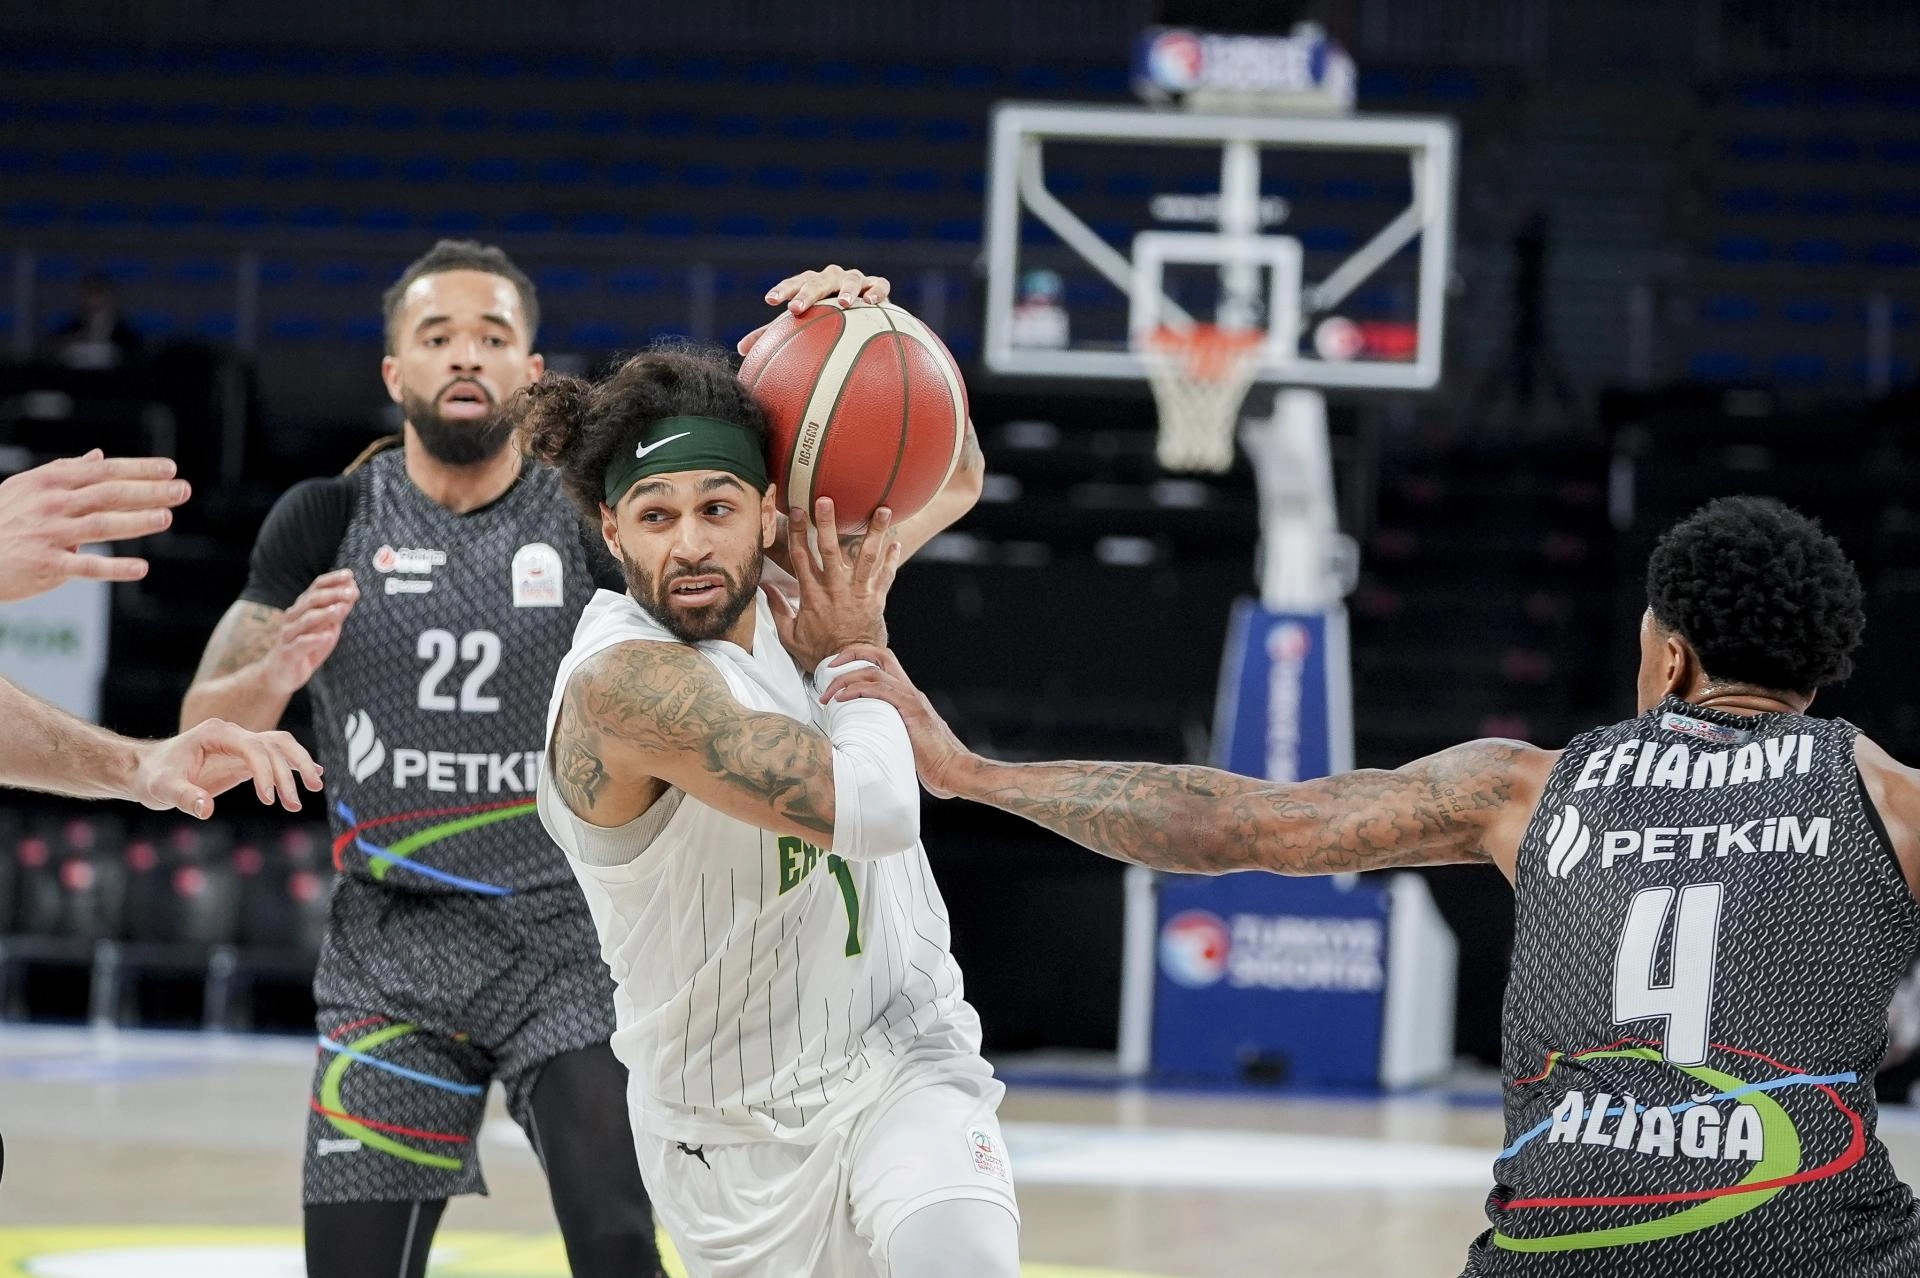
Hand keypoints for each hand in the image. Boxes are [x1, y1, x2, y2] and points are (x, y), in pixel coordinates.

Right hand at [0, 450, 189, 601]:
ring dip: (137, 521)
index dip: (138, 469)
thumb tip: (98, 456)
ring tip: (167, 518)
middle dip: (149, 491)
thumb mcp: (27, 487)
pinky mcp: (48, 565)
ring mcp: (50, 535)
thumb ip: (64, 471)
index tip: (170, 469)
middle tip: (183, 490)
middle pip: (109, 494)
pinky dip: (114, 567)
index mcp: (51, 483)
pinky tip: (141, 569)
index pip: (103, 472)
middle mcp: (53, 505)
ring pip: (102, 525)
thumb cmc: (2, 518)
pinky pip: (86, 566)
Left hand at [130, 718, 324, 817]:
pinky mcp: (244, 758)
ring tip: (314, 789)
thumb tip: (206, 809)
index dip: (265, 771)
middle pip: (274, 744)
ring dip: (299, 766)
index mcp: (216, 733)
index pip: (253, 747)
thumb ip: (184, 796)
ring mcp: (240, 744)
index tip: (269, 799)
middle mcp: (233, 734)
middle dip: (289, 772)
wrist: (146, 771)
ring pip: (281, 746)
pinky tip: (313, 777)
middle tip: (295, 802)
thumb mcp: (162, 789)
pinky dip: (295, 765)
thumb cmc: (152, 777)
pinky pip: (276, 756)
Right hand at [264, 569, 359, 695]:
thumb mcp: (326, 629)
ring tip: (342, 608)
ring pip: (306, 619)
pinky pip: (301, 643)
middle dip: (333, 594)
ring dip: (325, 613)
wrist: (280, 675)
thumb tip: (352, 594)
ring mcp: (289, 634)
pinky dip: (315, 639)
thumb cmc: (306, 649)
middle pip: (311, 600)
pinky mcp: (288, 652)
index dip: (332, 580)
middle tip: (352, 591)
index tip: (349, 574)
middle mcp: (293, 617)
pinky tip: (328, 636)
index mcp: (302, 609)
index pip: (315, 588)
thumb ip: (337, 613)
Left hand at [737, 265, 892, 354]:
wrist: (864, 312)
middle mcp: (831, 278)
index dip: (783, 290)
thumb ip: (774, 334)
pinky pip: (880, 285)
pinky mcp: (877, 286)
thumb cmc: (828, 319)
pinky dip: (876, 291)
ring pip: (850, 279)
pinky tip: (872, 303)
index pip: (795, 283)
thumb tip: (741, 349)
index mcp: (812, 283)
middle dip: (807, 293)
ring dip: (846, 290)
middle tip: (796, 309)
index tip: (770, 301)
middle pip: (817, 281)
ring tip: (843, 303)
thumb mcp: (803, 325)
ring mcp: (855, 279)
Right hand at [763, 497, 899, 668]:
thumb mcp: (790, 636)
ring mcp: (858, 593)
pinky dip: (891, 559)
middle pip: (830, 549)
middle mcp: (835, 589)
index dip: (796, 532)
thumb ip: (778, 609)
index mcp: (812, 595)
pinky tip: (896, 541)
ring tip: (883, 509)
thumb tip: (764, 588)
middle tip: (827, 499)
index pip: (801, 556)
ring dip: (875, 531)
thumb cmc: (819, 653)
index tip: (795, 510)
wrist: (851, 668)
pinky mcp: (876, 600)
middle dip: (828, 523)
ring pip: (866, 557)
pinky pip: (885, 576)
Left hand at [821, 644, 972, 798]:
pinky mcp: (912, 711)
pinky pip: (881, 691)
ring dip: (846, 679)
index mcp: (908, 696)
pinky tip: (843, 699)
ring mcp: (912, 699)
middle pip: (880, 655)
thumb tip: (863, 736)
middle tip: (828, 670)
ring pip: (875, 672)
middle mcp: (911, 692)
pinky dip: (858, 690)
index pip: (884, 662)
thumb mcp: (904, 738)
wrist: (953, 770)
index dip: (860, 657)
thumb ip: (888, 729)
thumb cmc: (932, 762)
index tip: (837, 669)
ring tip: (829, 694)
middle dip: (851, 655)